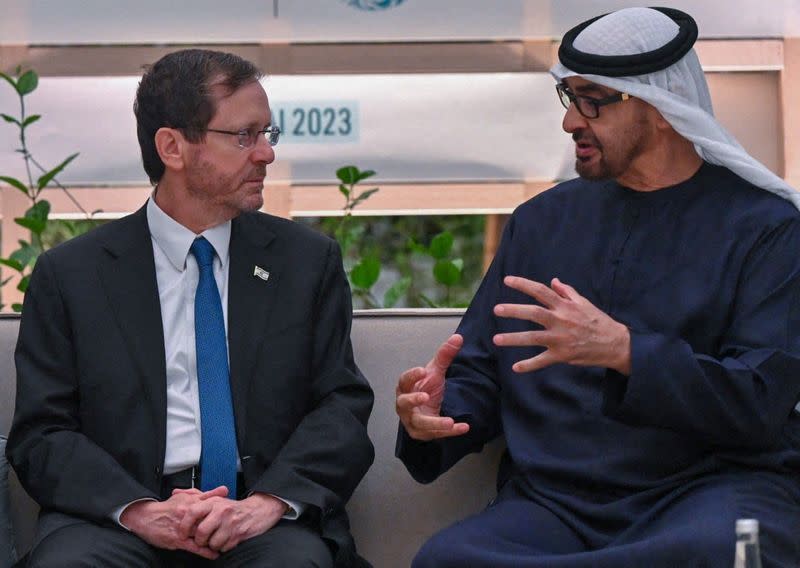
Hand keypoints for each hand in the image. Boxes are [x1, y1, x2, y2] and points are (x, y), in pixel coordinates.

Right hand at [120, 486, 227, 558]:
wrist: (145, 518)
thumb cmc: (166, 508)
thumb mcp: (185, 496)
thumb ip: (203, 494)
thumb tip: (222, 490)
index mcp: (192, 502)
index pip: (211, 504)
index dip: (223, 508)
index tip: (233, 511)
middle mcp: (189, 514)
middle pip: (209, 519)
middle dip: (221, 525)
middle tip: (231, 528)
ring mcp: (184, 528)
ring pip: (203, 534)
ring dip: (215, 539)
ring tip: (226, 542)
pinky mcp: (178, 540)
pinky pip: (194, 547)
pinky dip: (205, 551)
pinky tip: (213, 553)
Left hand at [179, 491, 286, 552]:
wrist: (257, 511)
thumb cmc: (233, 508)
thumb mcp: (215, 499)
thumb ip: (195, 496)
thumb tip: (176, 492)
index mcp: (214, 502)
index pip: (192, 512)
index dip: (184, 525)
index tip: (182, 534)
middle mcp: (222, 511)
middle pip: (201, 531)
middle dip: (199, 540)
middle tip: (201, 540)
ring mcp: (231, 523)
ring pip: (212, 542)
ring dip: (212, 544)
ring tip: (216, 538)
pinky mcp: (238, 534)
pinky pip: (223, 548)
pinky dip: (222, 547)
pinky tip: (225, 539)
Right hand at [395, 334, 469, 440]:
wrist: (426, 409)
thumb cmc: (425, 388)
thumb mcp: (435, 372)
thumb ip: (444, 355)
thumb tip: (458, 337)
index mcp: (405, 387)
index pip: (404, 380)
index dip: (412, 375)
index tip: (423, 370)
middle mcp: (404, 405)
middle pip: (404, 403)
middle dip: (413, 401)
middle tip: (425, 396)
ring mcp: (412, 421)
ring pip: (419, 423)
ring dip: (434, 423)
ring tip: (449, 421)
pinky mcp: (421, 433)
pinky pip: (435, 434)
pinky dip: (449, 432)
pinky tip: (462, 427)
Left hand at [493, 276, 630, 373]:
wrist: (615, 344)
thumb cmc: (598, 321)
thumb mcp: (584, 303)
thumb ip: (567, 292)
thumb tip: (553, 281)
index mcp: (565, 306)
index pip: (540, 291)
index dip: (523, 284)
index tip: (507, 280)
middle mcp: (561, 320)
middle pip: (534, 313)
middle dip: (514, 311)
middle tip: (496, 309)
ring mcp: (561, 339)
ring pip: (533, 337)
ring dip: (514, 339)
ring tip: (496, 339)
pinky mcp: (562, 355)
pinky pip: (542, 361)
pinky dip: (529, 365)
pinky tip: (515, 367)